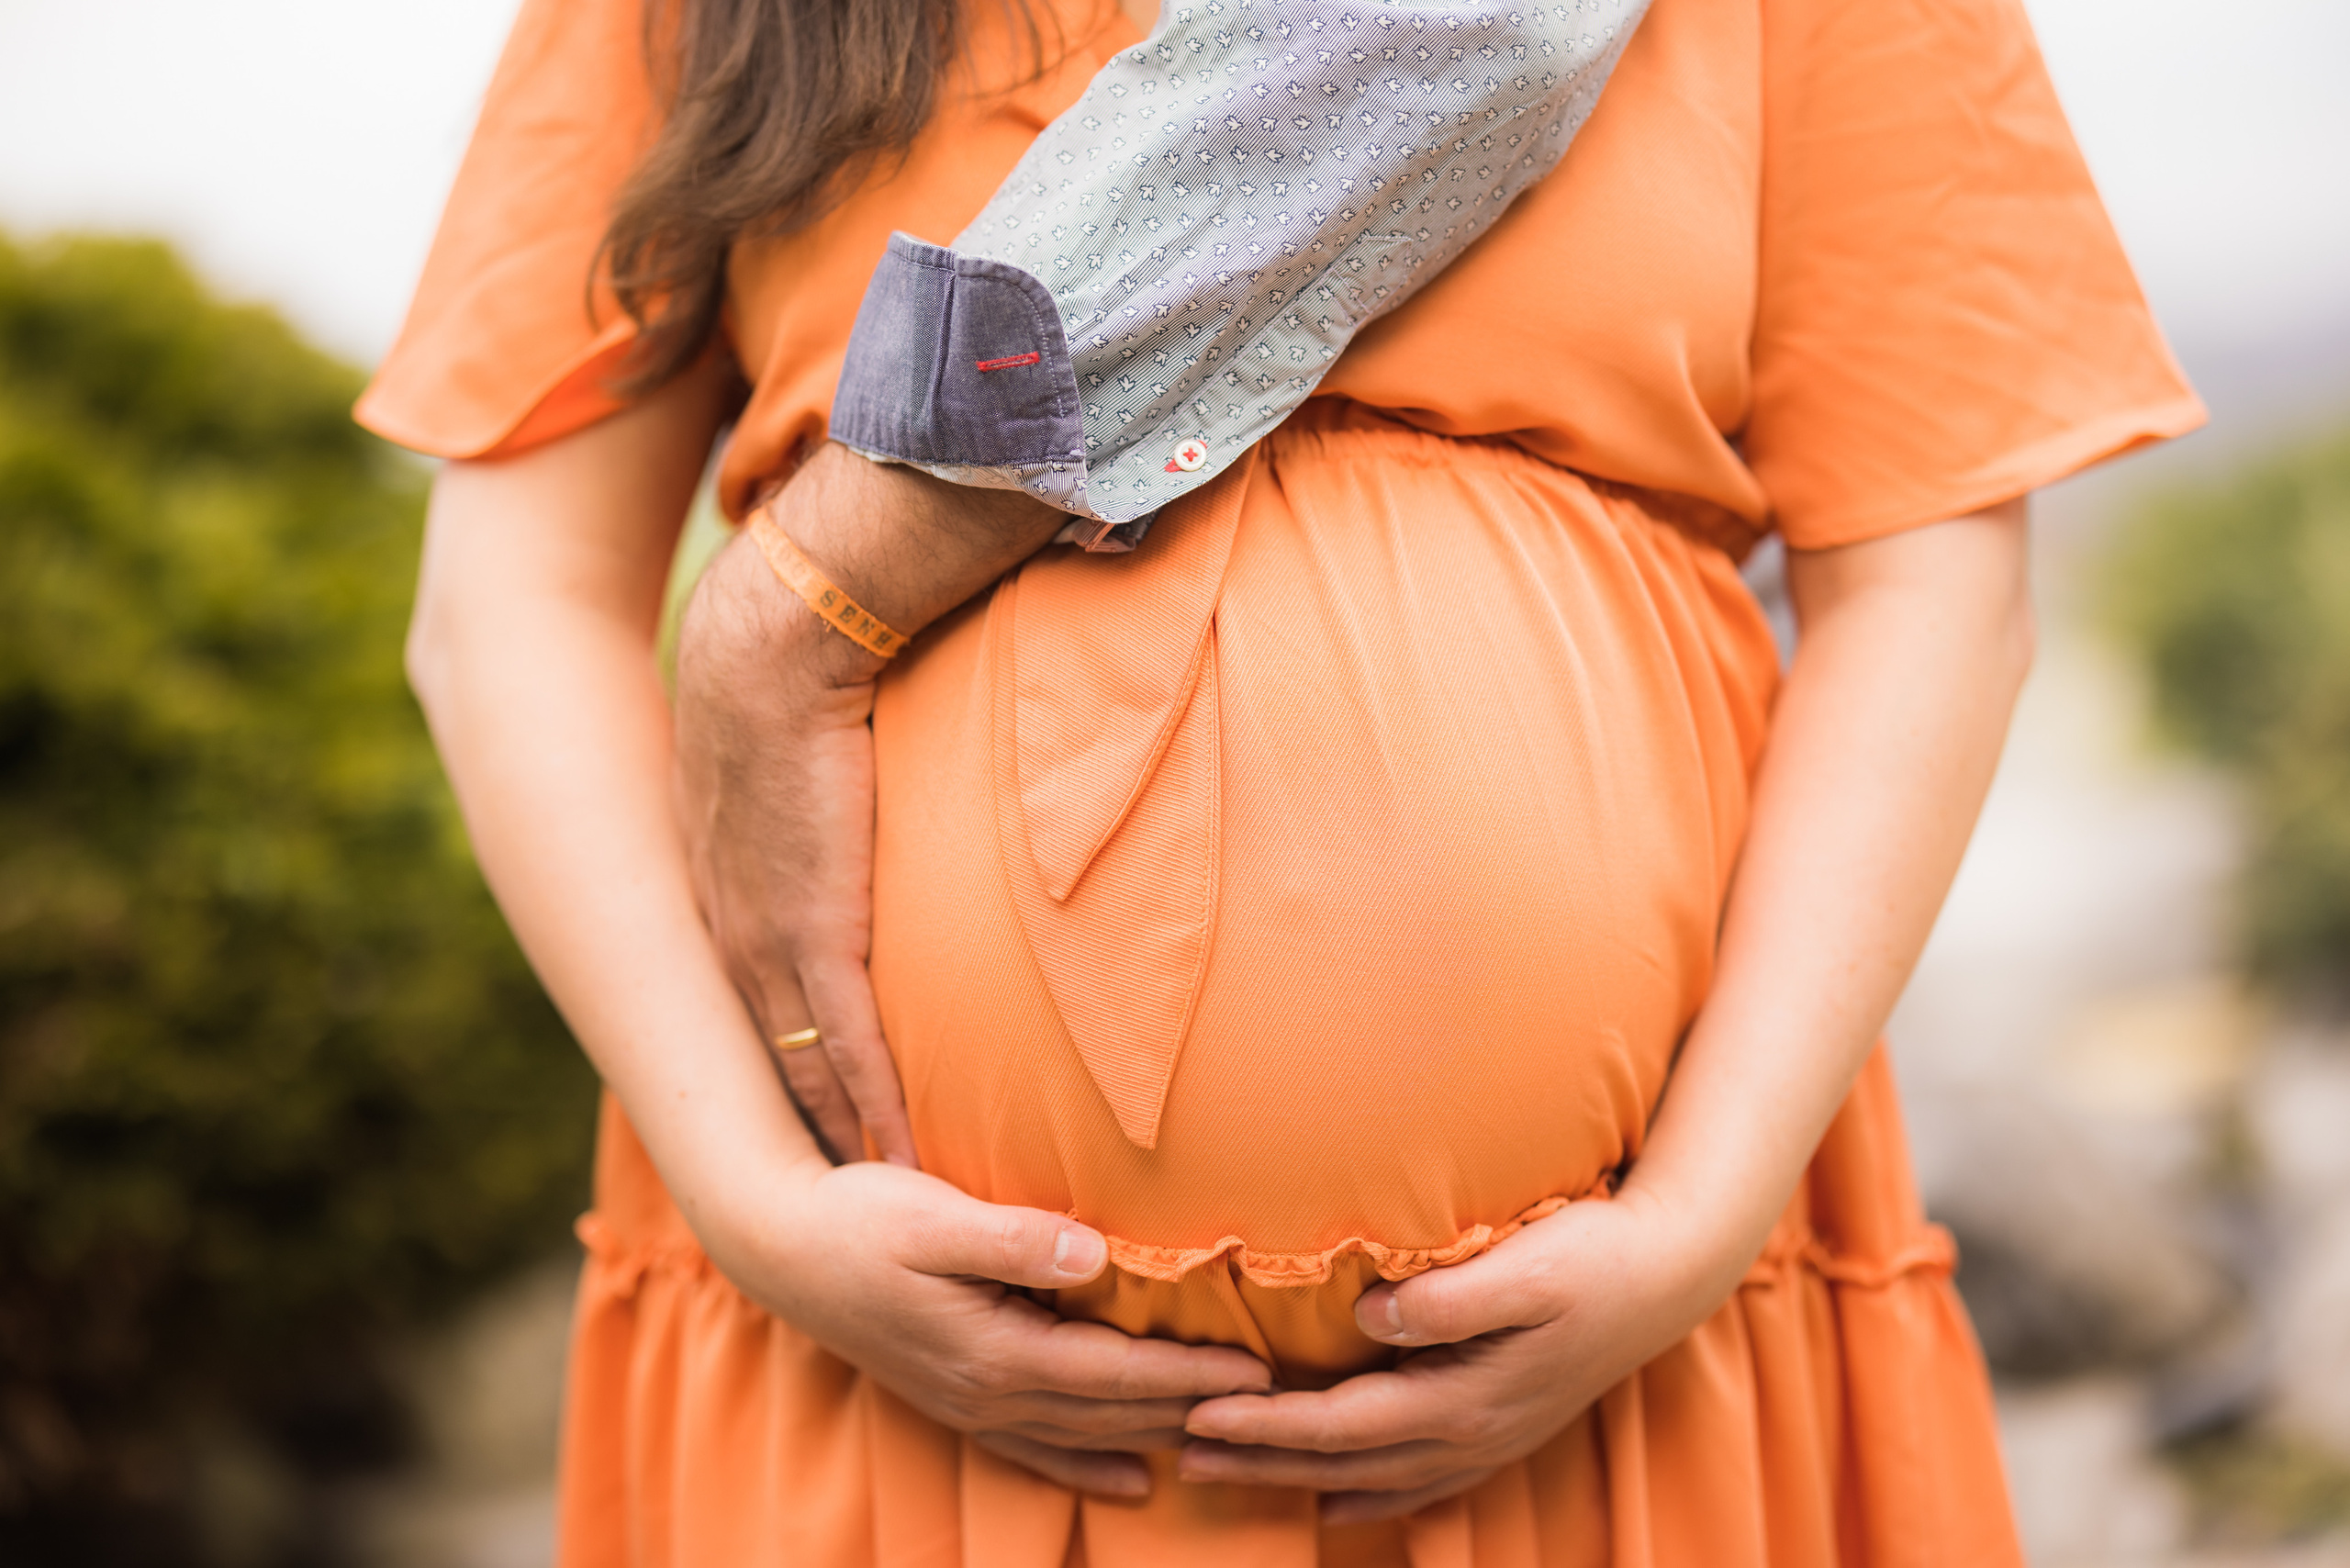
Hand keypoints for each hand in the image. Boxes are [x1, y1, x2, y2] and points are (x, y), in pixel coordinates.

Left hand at [674, 530, 912, 1163]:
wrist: (769, 644)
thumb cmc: (784, 668)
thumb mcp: (774, 750)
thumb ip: (806, 782)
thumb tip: (844, 767)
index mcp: (722, 894)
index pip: (751, 1008)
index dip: (780, 1067)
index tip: (806, 1115)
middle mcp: (732, 934)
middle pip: (768, 1061)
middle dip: (800, 1129)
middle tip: (833, 1198)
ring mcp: (771, 942)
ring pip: (805, 1073)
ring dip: (842, 1139)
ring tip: (880, 1204)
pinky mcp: (820, 935)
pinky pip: (849, 1049)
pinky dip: (878, 1109)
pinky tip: (905, 1158)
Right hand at [707, 1155, 1273, 1495]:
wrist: (779, 1247)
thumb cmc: (859, 1218)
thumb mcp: (932, 1214)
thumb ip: (1013, 1238)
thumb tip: (1092, 1252)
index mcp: (996, 1351)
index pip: (1117, 1374)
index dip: (1189, 1375)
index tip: (1259, 1371)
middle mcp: (990, 1394)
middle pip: (1112, 1414)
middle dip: (1192, 1412)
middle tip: (1274, 1409)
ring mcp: (971, 1406)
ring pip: (1084, 1437)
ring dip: (1155, 1438)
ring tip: (1228, 1441)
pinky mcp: (956, 1402)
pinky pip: (1036, 1452)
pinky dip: (1089, 1468)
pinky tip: (1130, 1480)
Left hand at [1176, 1187, 1753, 1522]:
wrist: (1669, 1272)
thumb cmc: (1592, 1256)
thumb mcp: (1525, 1265)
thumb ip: (1449, 1297)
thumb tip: (1374, 1312)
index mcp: (1462, 1398)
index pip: (1339, 1425)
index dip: (1265, 1427)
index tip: (1197, 1416)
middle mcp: (1469, 1434)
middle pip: (1342, 1462)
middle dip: (1260, 1463)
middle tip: (1180, 1455)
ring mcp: (1487, 1440)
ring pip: (1373, 1478)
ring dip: (1297, 1479)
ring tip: (1230, 1473)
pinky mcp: (1501, 1429)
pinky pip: (1418, 1483)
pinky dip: (1368, 1495)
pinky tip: (1338, 1501)